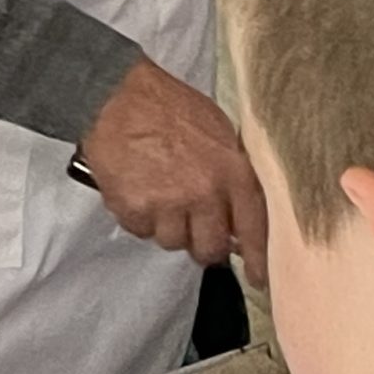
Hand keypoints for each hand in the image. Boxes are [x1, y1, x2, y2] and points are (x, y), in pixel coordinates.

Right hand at [79, 57, 269, 284]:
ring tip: (156, 195)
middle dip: (202, 243)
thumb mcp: (219, 133)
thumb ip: (232, 175)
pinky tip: (135, 188)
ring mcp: (167, 203)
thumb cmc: (169, 107)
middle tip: (191, 226)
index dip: (257, 259)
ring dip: (165, 226)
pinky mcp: (133, 207)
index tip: (257, 278)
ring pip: (172, 242)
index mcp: (233, 173)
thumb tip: (238, 216)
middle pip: (210, 249)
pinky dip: (136, 216)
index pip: (254, 229)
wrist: (116, 95)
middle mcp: (204, 194)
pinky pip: (139, 230)